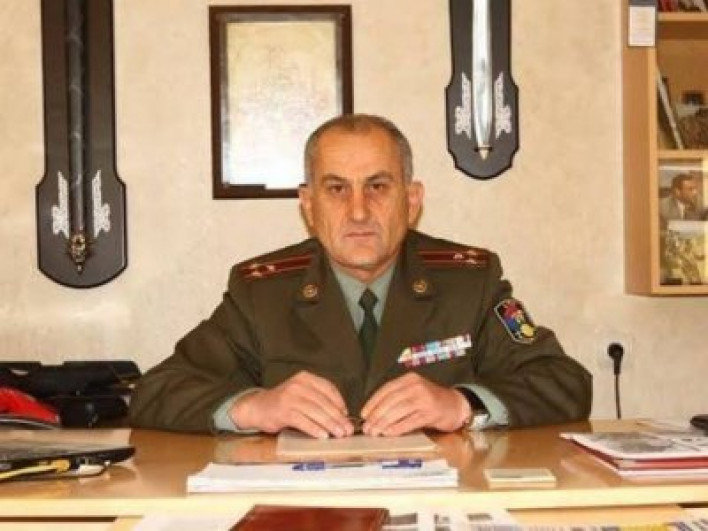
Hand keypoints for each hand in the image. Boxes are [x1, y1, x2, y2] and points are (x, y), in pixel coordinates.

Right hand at [229, 371, 354, 438]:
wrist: (257, 407)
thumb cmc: (283, 403)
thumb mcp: (301, 394)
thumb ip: (318, 399)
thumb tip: (341, 415)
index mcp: (305, 378)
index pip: (328, 388)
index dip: (339, 402)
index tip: (346, 415)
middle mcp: (298, 385)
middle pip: (323, 402)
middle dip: (338, 417)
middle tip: (347, 429)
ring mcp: (290, 397)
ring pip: (315, 411)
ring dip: (329, 424)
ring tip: (339, 434)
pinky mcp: (283, 411)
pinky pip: (302, 421)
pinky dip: (314, 429)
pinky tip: (322, 436)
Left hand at [360, 373, 470, 435]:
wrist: (456, 405)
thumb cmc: (431, 400)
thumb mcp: (413, 392)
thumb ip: (397, 398)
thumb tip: (374, 413)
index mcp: (409, 379)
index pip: (386, 390)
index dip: (373, 402)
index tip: (364, 414)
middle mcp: (416, 386)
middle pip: (391, 401)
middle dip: (376, 416)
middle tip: (367, 427)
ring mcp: (424, 399)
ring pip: (398, 411)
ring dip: (384, 423)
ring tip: (375, 432)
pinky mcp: (431, 413)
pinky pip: (410, 421)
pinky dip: (398, 428)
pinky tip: (389, 433)